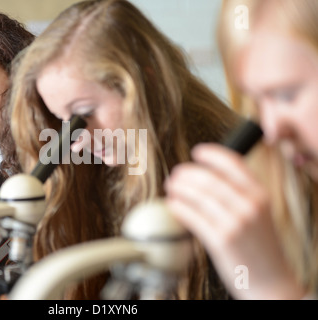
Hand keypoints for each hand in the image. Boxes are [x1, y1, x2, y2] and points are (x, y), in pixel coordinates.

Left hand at [164, 143, 304, 298]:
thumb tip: (205, 176)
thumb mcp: (259, 214)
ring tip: (171, 187)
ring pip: (198, 196)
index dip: (212, 154)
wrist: (271, 281)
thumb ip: (239, 194)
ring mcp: (236, 223)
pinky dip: (178, 208)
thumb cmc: (259, 245)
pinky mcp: (221, 240)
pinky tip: (172, 205)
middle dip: (187, 173)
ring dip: (179, 188)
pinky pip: (192, 217)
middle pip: (210, 178)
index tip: (197, 152)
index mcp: (260, 194)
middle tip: (175, 174)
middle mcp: (250, 205)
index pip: (233, 163)